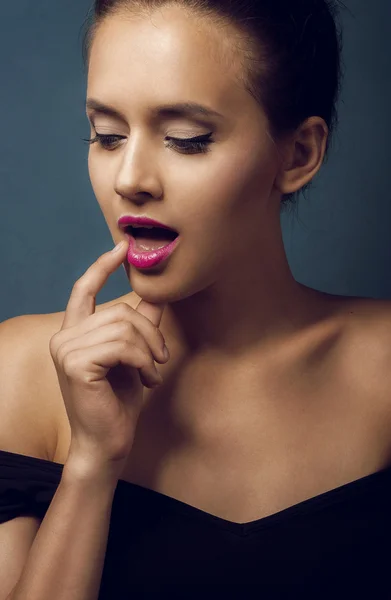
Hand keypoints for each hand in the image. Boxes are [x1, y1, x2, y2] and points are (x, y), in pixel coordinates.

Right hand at [49, 241, 169, 476]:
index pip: (82, 288)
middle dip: (150, 332)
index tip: (123, 247)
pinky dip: (143, 360)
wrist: (109, 442)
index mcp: (74, 332)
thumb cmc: (119, 401)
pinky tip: (147, 379)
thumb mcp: (134, 356)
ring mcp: (65, 349)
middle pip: (118, 310)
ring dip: (149, 350)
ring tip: (153, 372)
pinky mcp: (75, 364)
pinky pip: (122, 345)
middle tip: (160, 358)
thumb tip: (157, 293)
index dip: (102, 266)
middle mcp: (63, 337)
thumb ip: (141, 325)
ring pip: (123, 327)